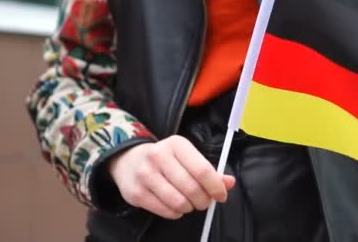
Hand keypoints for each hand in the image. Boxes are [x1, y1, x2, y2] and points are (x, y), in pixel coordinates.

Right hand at [108, 135, 235, 218]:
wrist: (128, 160)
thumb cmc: (165, 160)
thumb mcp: (186, 157)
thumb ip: (209, 170)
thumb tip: (229, 183)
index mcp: (177, 145)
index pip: (203, 169)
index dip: (215, 186)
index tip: (221, 195)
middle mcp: (159, 156)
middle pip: (192, 187)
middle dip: (203, 200)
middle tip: (204, 201)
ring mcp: (146, 175)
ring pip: (178, 201)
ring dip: (189, 207)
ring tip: (189, 203)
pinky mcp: (137, 193)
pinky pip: (165, 210)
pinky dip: (176, 213)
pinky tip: (176, 206)